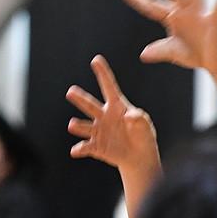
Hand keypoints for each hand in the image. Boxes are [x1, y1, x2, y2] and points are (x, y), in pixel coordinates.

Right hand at [67, 56, 158, 171]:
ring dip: (77, 125)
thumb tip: (130, 116)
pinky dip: (80, 149)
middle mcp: (103, 116)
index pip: (109, 87)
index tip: (96, 60)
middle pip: (90, 105)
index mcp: (116, 106)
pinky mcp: (96, 147)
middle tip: (71, 91)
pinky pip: (86, 147)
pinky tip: (75, 151)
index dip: (103, 73)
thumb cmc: (142, 136)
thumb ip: (139, 119)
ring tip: (72, 124)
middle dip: (80, 98)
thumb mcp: (145, 126)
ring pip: (84, 126)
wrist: (139, 157)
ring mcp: (98, 131)